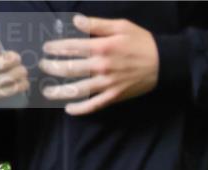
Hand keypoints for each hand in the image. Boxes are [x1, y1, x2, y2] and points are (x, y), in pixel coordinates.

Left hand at [39, 15, 158, 114]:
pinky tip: (69, 109)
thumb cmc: (142, 42)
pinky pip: (95, 104)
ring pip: (78, 89)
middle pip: (69, 69)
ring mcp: (107, 83)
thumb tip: (74, 21)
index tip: (46, 48)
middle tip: (42, 66)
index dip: (54, 48)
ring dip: (59, 92)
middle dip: (51, 68)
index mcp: (101, 47)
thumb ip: (96, 24)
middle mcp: (101, 66)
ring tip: (47, 91)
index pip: (70, 47)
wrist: (164, 63)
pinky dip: (81, 109)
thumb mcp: (121, 26)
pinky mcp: (115, 96)